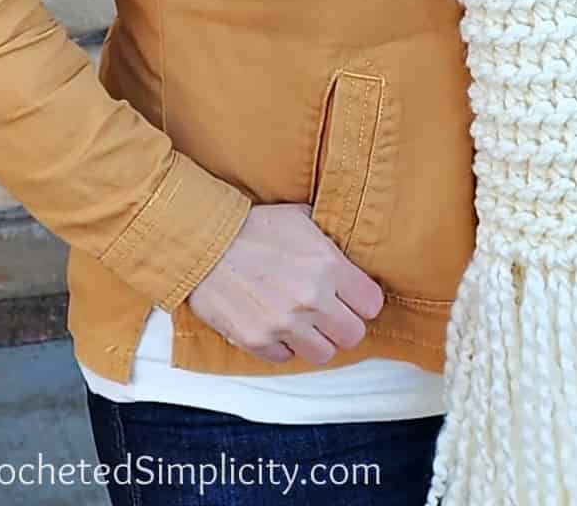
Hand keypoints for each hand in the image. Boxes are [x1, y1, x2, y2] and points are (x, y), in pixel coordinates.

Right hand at [185, 202, 384, 364]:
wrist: (204, 243)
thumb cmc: (254, 227)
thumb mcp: (300, 218)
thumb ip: (330, 239)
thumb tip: (349, 252)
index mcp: (327, 266)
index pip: (372, 304)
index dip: (363, 300)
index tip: (353, 296)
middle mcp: (311, 299)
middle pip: (353, 335)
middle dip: (344, 324)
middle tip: (331, 312)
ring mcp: (283, 324)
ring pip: (323, 354)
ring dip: (317, 339)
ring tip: (304, 322)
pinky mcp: (258, 341)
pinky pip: (286, 357)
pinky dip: (284, 345)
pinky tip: (276, 324)